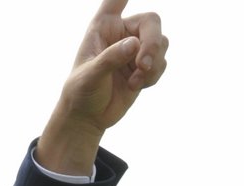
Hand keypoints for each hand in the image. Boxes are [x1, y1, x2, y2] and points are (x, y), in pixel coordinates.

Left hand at [51, 1, 166, 139]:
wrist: (88, 117)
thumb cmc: (81, 93)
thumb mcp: (90, 76)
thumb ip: (110, 59)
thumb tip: (134, 44)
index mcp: (102, 27)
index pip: (114, 1)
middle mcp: (121, 33)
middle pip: (151, 21)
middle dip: (152, 44)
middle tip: (143, 64)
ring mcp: (135, 48)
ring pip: (161, 43)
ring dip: (153, 63)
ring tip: (134, 81)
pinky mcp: (145, 65)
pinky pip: (162, 62)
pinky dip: (153, 75)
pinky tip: (135, 86)